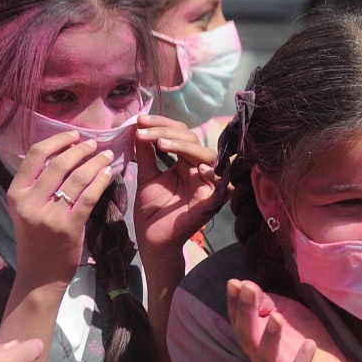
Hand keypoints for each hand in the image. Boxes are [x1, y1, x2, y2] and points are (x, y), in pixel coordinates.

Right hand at [6, 132, 115, 284]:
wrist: (40, 276)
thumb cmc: (36, 239)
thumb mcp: (26, 209)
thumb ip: (37, 184)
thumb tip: (63, 151)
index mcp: (16, 193)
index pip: (34, 155)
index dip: (57, 140)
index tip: (73, 135)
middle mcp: (29, 203)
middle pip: (58, 163)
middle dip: (80, 149)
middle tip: (94, 144)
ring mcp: (49, 216)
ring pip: (77, 178)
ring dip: (95, 162)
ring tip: (106, 155)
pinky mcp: (69, 227)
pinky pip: (89, 196)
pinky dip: (101, 181)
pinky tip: (109, 173)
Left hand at [133, 113, 218, 255]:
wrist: (151, 240)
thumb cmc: (151, 211)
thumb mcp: (146, 177)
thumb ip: (145, 154)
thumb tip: (138, 127)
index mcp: (184, 162)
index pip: (180, 133)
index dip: (161, 124)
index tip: (138, 121)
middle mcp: (198, 169)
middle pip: (192, 138)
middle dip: (166, 131)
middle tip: (142, 131)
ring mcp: (208, 184)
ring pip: (206, 154)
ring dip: (183, 145)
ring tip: (160, 144)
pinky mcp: (213, 201)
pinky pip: (223, 184)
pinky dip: (213, 174)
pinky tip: (198, 169)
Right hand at [227, 280, 361, 361]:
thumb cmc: (301, 336)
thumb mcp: (284, 311)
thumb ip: (266, 302)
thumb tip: (244, 285)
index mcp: (254, 338)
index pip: (238, 319)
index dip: (234, 302)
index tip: (234, 283)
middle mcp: (260, 356)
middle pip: (247, 336)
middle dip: (246, 313)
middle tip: (248, 291)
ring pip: (267, 357)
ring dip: (270, 337)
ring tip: (277, 317)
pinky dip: (302, 361)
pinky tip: (309, 344)